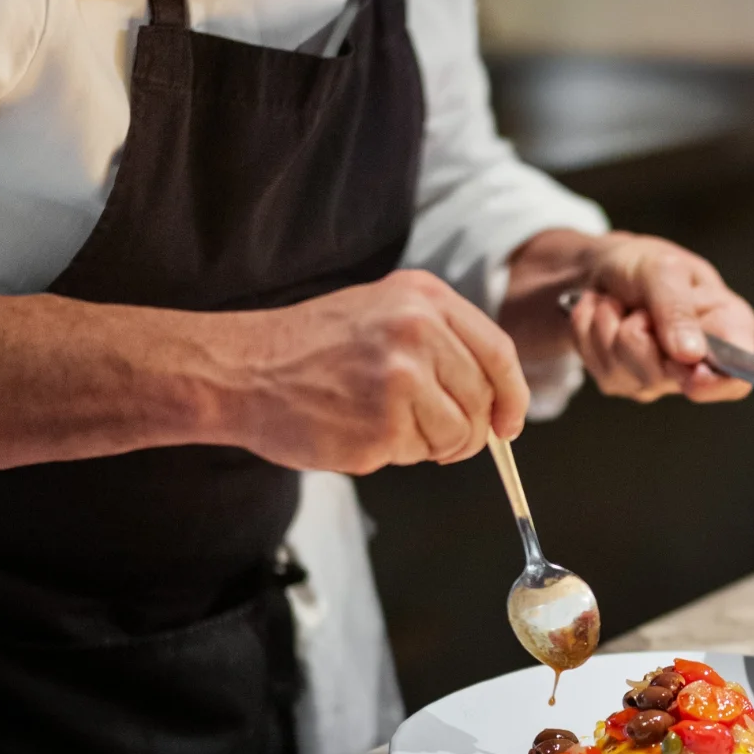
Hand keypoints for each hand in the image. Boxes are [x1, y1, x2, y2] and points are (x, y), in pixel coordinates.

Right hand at [224, 269, 528, 471]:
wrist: (240, 369)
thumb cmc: (309, 347)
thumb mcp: (382, 312)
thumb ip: (440, 340)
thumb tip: (495, 396)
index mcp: (424, 298)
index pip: (498, 352)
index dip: (512, 395)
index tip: (509, 422)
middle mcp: (419, 331)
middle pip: (483, 400)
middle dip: (469, 430)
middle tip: (435, 435)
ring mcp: (402, 379)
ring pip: (458, 434)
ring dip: (430, 444)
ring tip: (383, 424)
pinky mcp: (383, 425)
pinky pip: (419, 454)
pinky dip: (396, 455)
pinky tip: (359, 430)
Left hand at [566, 233, 753, 402]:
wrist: (603, 268)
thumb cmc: (646, 264)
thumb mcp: (665, 268)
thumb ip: (678, 309)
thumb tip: (691, 355)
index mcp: (728, 329)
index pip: (737, 378)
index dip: (717, 383)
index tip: (693, 374)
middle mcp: (697, 362)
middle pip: (668, 378)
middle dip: (641, 333)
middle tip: (641, 306)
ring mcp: (658, 378)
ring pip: (624, 371)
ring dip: (609, 326)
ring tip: (620, 305)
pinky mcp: (622, 382)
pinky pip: (597, 366)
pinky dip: (590, 332)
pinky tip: (604, 315)